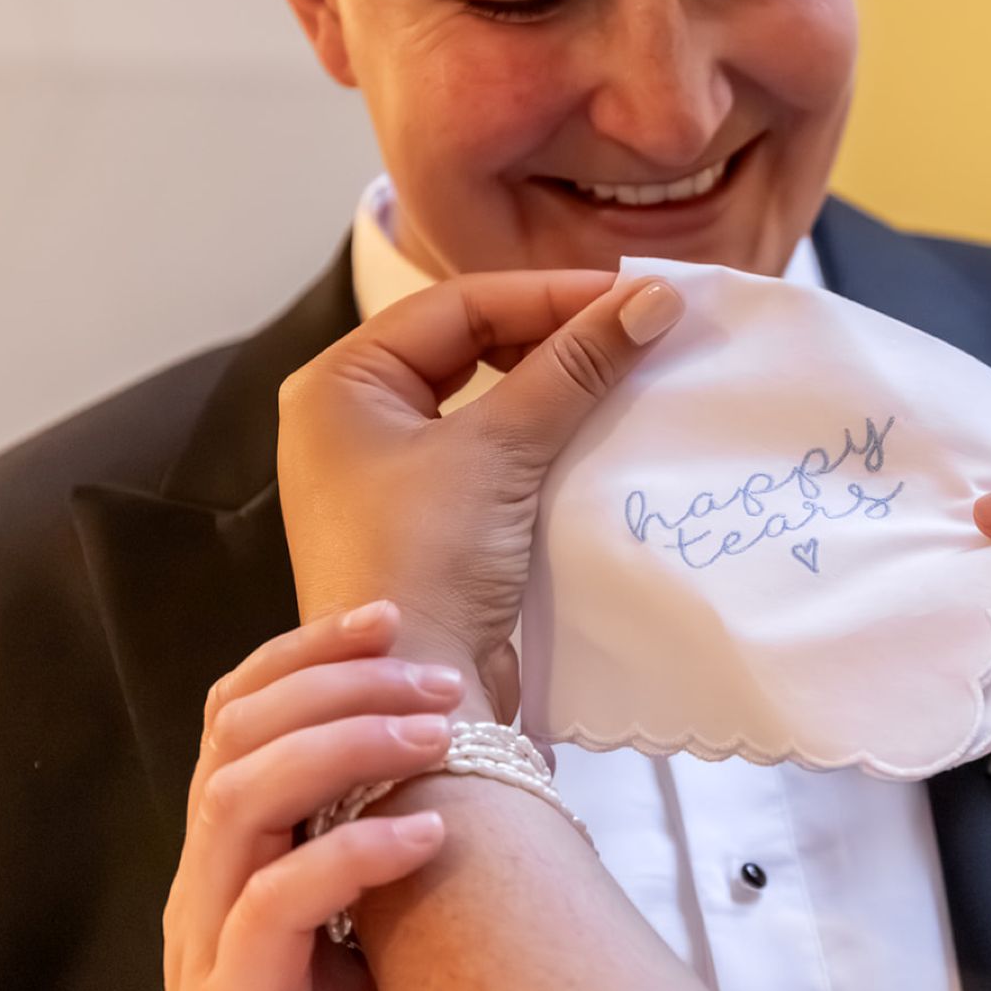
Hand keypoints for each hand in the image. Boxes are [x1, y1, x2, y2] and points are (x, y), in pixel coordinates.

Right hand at [164, 600, 463, 990]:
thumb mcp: (366, 893)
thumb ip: (373, 814)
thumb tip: (454, 723)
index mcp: (228, 848)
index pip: (233, 714)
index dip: (305, 652)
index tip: (390, 618)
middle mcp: (199, 884)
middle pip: (233, 738)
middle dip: (338, 685)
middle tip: (441, 683)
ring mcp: (204, 943)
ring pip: (237, 799)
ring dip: (343, 746)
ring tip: (437, 736)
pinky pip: (271, 904)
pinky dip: (353, 853)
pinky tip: (427, 835)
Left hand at [276, 271, 682, 720]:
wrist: (415, 695)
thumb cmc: (422, 563)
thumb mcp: (498, 449)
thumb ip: (574, 368)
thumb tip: (650, 301)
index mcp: (340, 384)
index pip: (458, 305)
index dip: (549, 295)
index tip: (631, 295)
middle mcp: (355, 420)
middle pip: (470, 345)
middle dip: (554, 334)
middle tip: (636, 327)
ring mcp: (392, 472)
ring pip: (488, 398)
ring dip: (557, 383)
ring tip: (628, 367)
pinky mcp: (434, 518)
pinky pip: (496, 450)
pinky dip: (548, 434)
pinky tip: (601, 427)